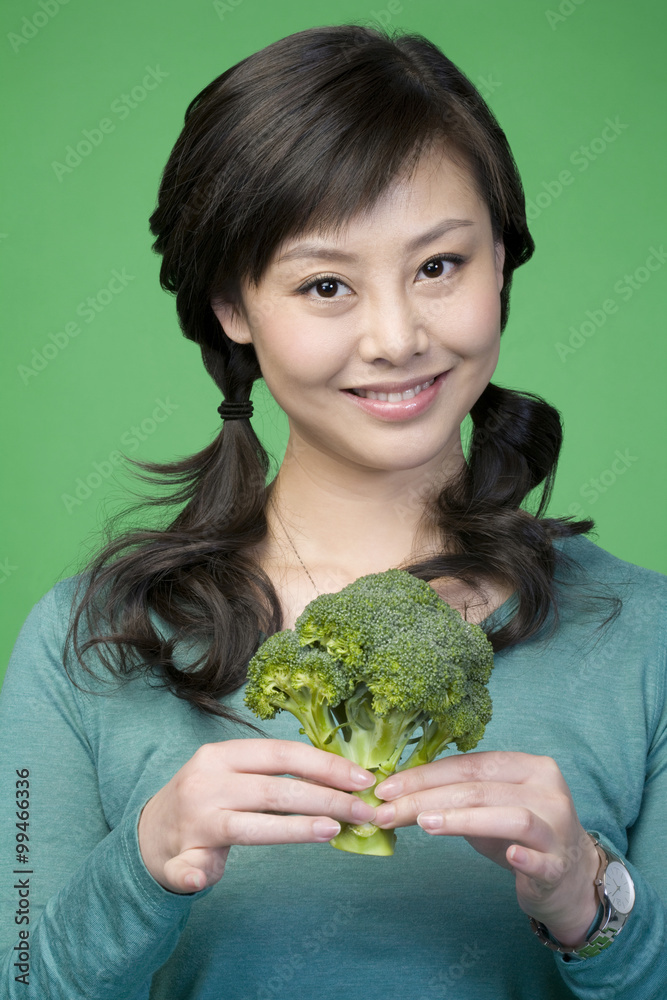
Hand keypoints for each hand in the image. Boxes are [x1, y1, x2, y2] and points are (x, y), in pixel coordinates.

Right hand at [138, 739, 375, 894]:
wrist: (150, 833)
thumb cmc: (208, 801)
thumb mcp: (236, 777)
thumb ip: (276, 779)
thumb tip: (338, 783)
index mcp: (224, 754)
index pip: (284, 753)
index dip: (325, 764)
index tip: (361, 778)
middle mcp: (208, 779)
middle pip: (278, 788)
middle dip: (327, 798)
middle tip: (364, 810)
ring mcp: (194, 816)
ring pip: (253, 823)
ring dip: (297, 829)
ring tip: (335, 831)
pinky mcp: (180, 853)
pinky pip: (192, 865)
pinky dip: (199, 873)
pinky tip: (208, 879)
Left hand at [374, 751, 599, 946]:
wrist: (570, 876)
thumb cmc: (519, 835)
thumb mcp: (488, 807)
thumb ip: (457, 794)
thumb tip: (398, 792)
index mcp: (529, 766)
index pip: (470, 765)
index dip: (425, 774)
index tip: (387, 788)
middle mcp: (547, 789)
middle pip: (480, 788)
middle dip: (427, 798)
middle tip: (388, 811)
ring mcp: (557, 826)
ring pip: (510, 815)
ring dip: (463, 819)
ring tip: (424, 824)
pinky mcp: (560, 864)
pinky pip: (541, 857)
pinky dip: (523, 855)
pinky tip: (508, 857)